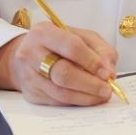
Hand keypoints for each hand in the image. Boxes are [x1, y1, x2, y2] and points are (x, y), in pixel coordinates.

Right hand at [0, 21, 117, 105]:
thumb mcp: (80, 36)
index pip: (71, 47)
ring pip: (60, 92)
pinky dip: (76, 102)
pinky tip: (88, 98)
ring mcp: (29, 75)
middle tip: (107, 89)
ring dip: (85, 96)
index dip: (92, 62)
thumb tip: (109, 71)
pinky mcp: (31, 93)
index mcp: (44, 32)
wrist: (27, 54)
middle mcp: (32, 53)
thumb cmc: (58, 43)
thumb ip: (99, 49)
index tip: (107, 73)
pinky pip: (57, 102)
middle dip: (90, 84)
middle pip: (63, 73)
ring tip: (101, 96)